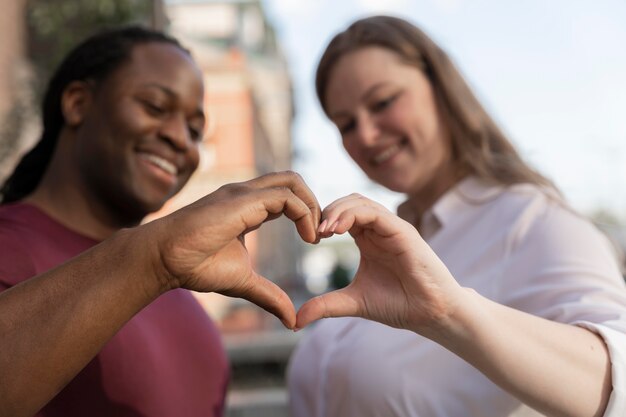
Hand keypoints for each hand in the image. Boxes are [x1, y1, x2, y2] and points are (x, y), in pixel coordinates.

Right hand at [144, 171, 320, 328]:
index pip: (285, 195)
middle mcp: (246, 194)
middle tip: (322, 234)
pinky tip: (307, 238)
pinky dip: (304, 214)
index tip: (314, 240)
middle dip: (314, 203)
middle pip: (292, 180)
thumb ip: (269, 295)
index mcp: (247, 207)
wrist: (164, 259)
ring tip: (316, 236)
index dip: (305, 213)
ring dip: (313, 206)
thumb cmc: (195, 266)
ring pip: (292, 181)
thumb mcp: (243, 281)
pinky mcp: (242, 200)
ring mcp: (243, 193)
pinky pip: (286, 198)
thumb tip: (292, 320)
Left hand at [296, 194, 463, 334]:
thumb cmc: (399, 304)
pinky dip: (353, 215)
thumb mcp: (353, 302)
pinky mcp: (403, 231)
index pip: (341, 215)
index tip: (309, 238)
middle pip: (348, 202)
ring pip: (360, 202)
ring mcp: (392, 227)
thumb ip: (326, 305)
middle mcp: (379, 229)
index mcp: (368, 238)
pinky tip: (337, 230)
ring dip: (337, 211)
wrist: (430, 314)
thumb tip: (295, 321)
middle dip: (326, 211)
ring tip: (322, 230)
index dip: (322, 220)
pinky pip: (376, 212)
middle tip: (312, 232)